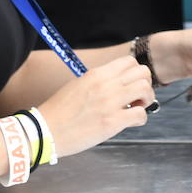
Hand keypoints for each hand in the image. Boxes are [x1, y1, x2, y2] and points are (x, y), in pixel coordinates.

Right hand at [37, 56, 154, 157]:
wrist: (45, 131)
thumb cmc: (60, 112)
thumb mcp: (78, 86)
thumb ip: (99, 82)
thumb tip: (117, 83)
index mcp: (96, 74)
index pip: (129, 61)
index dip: (136, 73)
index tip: (131, 85)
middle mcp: (105, 85)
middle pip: (143, 72)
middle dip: (145, 84)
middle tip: (137, 97)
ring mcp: (109, 103)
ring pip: (145, 89)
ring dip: (146, 100)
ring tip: (135, 108)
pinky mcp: (111, 122)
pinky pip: (141, 115)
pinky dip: (141, 118)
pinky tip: (131, 122)